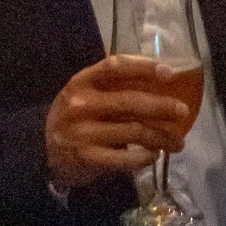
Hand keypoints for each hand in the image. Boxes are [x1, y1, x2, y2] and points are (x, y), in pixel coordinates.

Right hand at [45, 57, 191, 192]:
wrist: (42, 148)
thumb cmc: (75, 116)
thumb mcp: (85, 93)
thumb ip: (113, 87)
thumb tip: (162, 82)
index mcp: (82, 81)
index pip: (115, 67)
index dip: (144, 67)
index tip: (170, 74)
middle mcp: (81, 104)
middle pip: (130, 102)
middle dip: (162, 107)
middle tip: (183, 112)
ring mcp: (83, 132)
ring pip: (133, 131)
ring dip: (161, 137)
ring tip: (177, 143)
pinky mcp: (87, 158)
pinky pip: (125, 158)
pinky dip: (145, 157)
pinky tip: (154, 156)